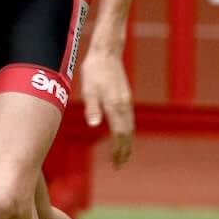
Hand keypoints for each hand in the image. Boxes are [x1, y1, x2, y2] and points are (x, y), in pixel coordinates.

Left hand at [80, 49, 134, 167]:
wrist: (107, 52)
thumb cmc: (94, 70)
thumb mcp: (88, 88)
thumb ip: (92, 107)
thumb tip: (94, 125)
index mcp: (114, 105)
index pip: (119, 134)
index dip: (118, 151)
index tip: (115, 163)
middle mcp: (124, 105)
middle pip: (128, 134)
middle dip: (124, 151)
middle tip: (119, 165)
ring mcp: (126, 101)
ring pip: (130, 127)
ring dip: (127, 143)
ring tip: (123, 155)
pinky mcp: (126, 97)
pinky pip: (129, 120)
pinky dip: (128, 132)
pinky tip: (124, 136)